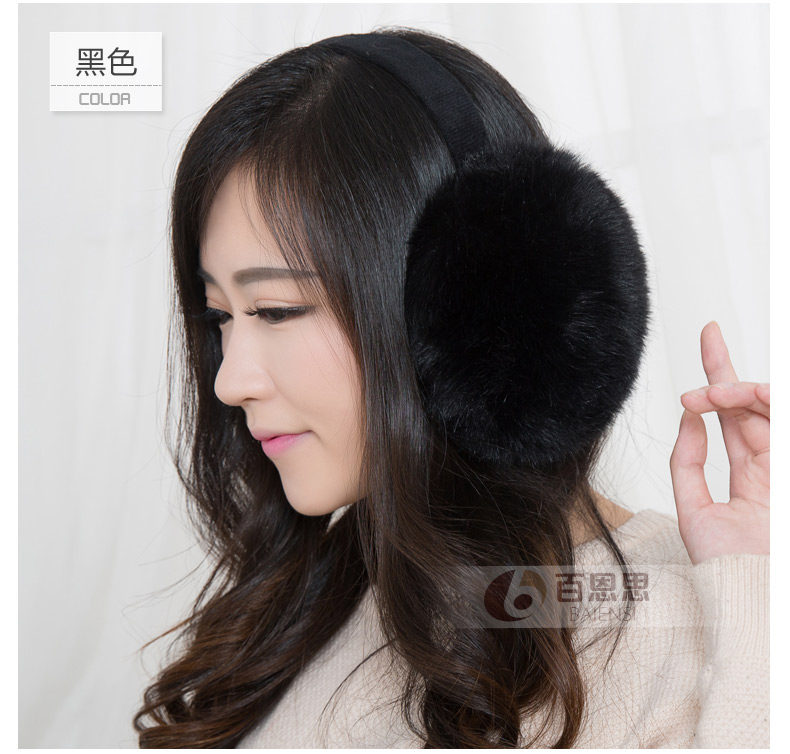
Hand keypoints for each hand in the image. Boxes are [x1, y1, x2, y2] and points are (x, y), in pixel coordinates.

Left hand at [669, 321, 768, 564]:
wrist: (751, 599)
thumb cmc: (725, 568)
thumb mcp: (693, 508)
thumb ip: (688, 460)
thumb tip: (688, 416)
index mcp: (750, 476)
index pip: (731, 416)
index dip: (720, 375)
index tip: (708, 334)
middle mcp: (773, 466)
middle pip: (751, 404)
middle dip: (726, 375)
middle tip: (704, 364)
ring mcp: (785, 466)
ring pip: (770, 409)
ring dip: (743, 391)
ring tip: (716, 391)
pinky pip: (782, 423)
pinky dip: (769, 403)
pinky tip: (749, 395)